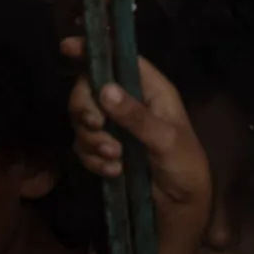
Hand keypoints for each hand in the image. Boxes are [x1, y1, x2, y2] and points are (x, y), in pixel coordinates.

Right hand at [65, 38, 210, 235]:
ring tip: (116, 159)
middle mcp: (131, 103)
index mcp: (152, 89)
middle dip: (86, 108)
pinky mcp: (106, 150)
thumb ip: (137, 117)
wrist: (181, 207)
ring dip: (93, 140)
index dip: (95, 50)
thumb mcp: (166, 140)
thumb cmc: (185, 165)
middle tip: (97, 125)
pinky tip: (113, 172)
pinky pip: (85, 147)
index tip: (68, 47)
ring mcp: (116, 126)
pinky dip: (93, 159)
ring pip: (84, 120)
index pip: (120, 60)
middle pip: (91, 89)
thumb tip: (105, 89)